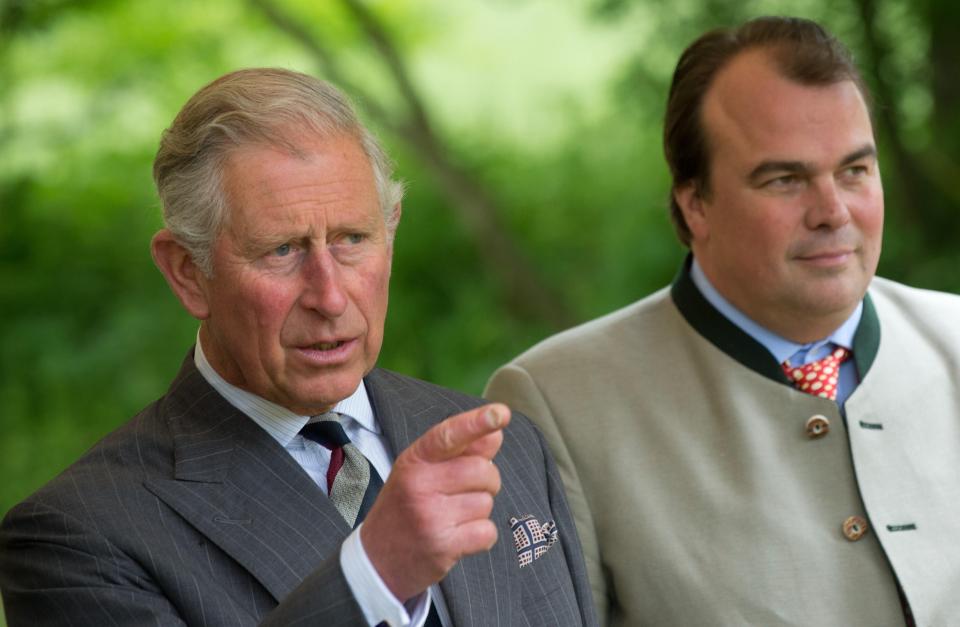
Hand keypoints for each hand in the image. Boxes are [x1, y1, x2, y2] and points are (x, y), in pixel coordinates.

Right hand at [360, 403, 509, 600]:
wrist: (377, 560)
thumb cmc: (406, 508)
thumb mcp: (422, 472)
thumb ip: (460, 451)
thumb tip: (496, 432)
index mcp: (414, 461)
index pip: (448, 435)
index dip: (477, 423)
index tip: (501, 413)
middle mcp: (419, 484)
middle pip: (482, 470)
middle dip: (486, 481)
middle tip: (464, 493)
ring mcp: (430, 516)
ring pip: (486, 502)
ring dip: (478, 511)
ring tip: (452, 518)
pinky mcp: (442, 546)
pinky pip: (487, 531)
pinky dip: (481, 536)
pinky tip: (459, 537)